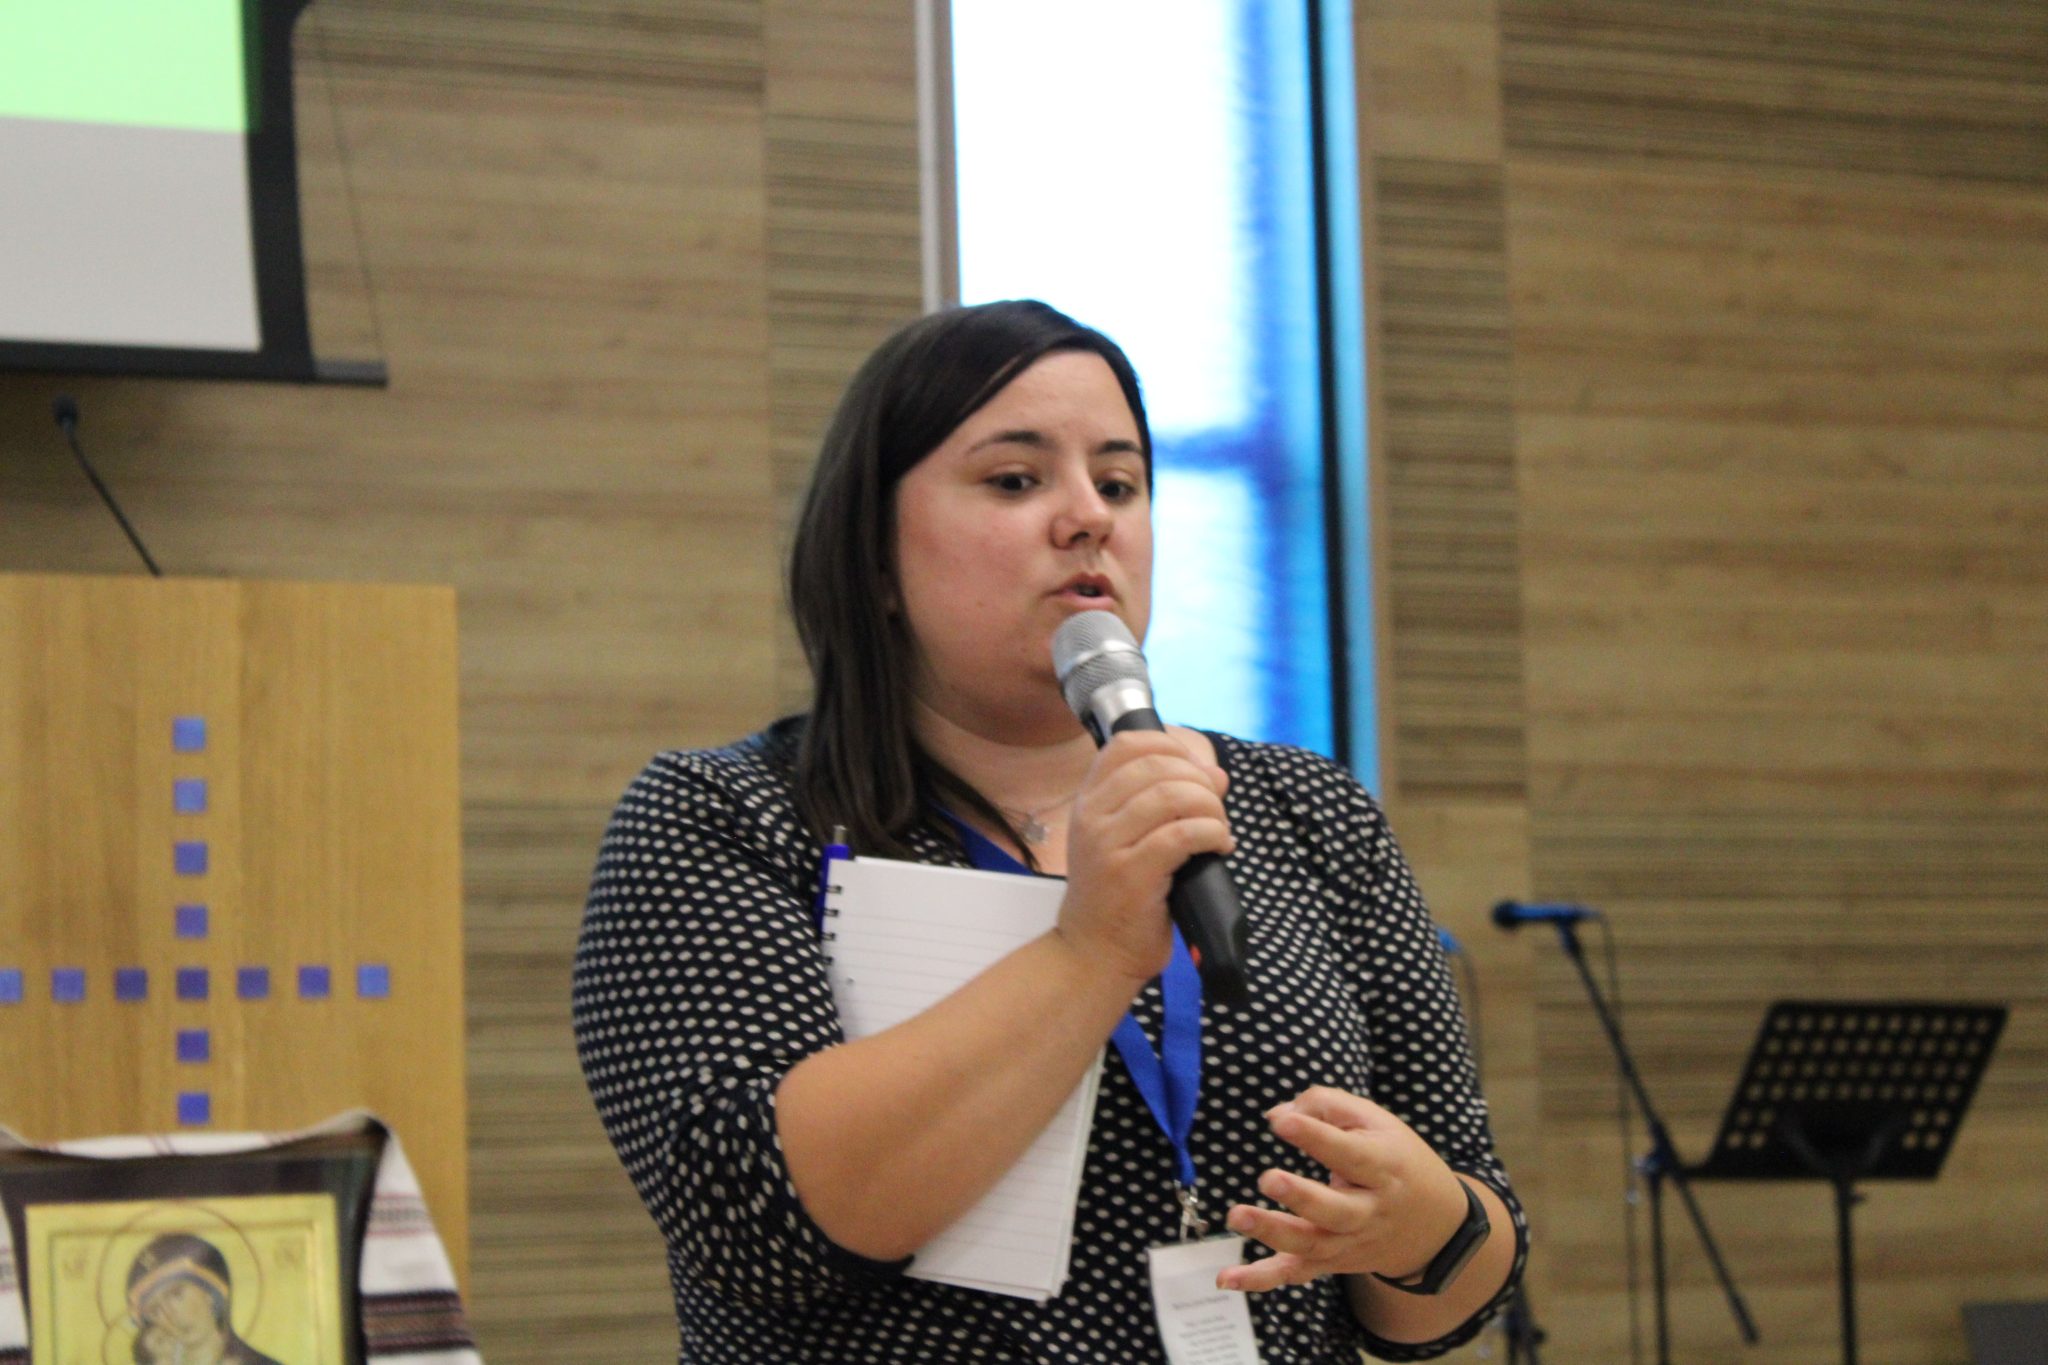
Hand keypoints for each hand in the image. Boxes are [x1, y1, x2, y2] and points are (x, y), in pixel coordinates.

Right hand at [1055, 729, 1231, 983]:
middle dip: (1200, 779)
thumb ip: (1162, 803)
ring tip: (1219, 829)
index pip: (1127, 744)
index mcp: (1089, 801)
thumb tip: (1217, 775)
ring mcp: (1107, 845)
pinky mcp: (1131, 874)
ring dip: (1210, 807)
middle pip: (1157, 765)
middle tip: (1216, 807)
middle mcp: (1091, 816)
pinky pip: (1182, 834)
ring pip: (1171, 796)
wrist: (1093, 955)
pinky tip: (1221, 847)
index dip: (1171, 746)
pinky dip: (1212, 833)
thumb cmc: (1116, 898)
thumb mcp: (1125, 841)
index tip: (1197, 772)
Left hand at [1218, 1086, 1468, 1292]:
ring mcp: (1350, 1243)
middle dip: (1301, 1197)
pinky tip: (1227, 1278)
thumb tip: (1277, 1114)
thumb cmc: (1396, 1159)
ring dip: (1272, 1234)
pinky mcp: (1332, 1263)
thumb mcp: (1377, 1122)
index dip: (1316, 1137)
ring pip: (1312, 1246)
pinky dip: (1261, 1279)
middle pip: (1335, 1211)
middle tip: (1268, 1178)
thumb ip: (1329, 1106)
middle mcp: (1369, 1211)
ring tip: (1236, 1216)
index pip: (1350, 1154)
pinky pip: (1296, 1274)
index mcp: (1384, 1168)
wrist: (1436, 1225)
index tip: (1282, 1122)